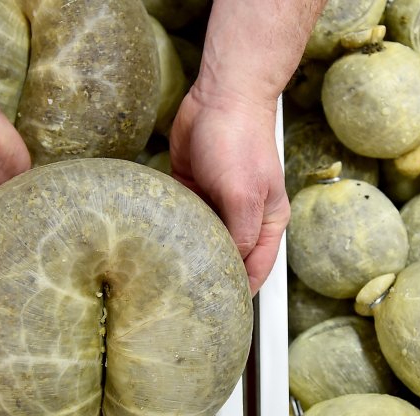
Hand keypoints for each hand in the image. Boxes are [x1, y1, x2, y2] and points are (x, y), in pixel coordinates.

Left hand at [169, 85, 289, 294]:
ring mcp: (216, 204)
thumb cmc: (241, 140)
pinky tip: (154, 244)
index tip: (218, 315)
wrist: (219, 96)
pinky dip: (168, 230)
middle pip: (226, 258)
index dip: (239, 293)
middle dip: (208, 278)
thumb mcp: (243, 195)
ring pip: (200, 241)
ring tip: (163, 280)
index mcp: (265, 223)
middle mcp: (242, 218)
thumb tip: (229, 268)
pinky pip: (179, 219)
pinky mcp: (191, 190)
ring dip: (185, 254)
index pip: (255, 270)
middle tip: (183, 302)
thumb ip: (240, 235)